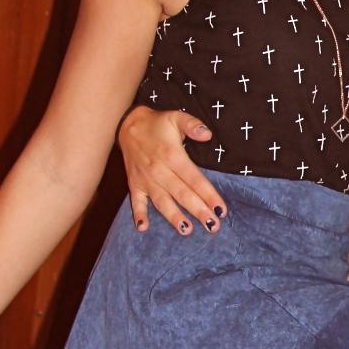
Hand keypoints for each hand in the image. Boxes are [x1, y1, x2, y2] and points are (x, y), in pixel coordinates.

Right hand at [118, 107, 226, 234]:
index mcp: (173, 156)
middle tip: (213, 226)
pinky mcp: (134, 184)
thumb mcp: (176, 117)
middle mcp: (160, 170)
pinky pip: (136, 202)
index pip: (195, 179)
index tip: (221, 209)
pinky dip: (138, 214)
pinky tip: (143, 228)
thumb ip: (193, 125)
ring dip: (174, 217)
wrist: (127, 125)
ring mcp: (146, 179)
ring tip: (186, 230)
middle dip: (199, 211)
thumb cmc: (157, 124)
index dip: (209, 195)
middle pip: (183, 194)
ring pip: (162, 201)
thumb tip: (207, 134)